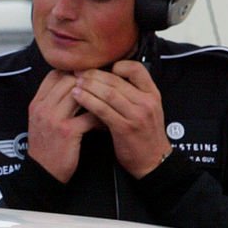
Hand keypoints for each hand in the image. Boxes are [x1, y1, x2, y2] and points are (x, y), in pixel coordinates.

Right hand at [27, 69, 101, 182]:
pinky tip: (105, 122)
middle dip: (88, 82)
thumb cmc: (45, 148)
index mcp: (37, 103)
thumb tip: (72, 87)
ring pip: (81, 94)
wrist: (42, 173)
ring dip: (97, 97)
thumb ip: (51, 103)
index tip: (86, 78)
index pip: (55, 75)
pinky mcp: (68, 131)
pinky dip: (101, 117)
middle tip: (103, 88)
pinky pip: (90, 115)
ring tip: (106, 102)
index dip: (72, 72)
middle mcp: (43, 108)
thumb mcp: (40, 121)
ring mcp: (55, 119)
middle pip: (69, 80)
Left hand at [72, 60, 172, 177]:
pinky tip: (77, 96)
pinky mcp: (125, 127)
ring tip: (74, 83)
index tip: (100, 68)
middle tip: (78, 72)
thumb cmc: (145, 135)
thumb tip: (107, 78)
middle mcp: (146, 102)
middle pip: (116, 80)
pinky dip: (88, 100)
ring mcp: (137, 114)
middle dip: (94, 75)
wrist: (153, 162)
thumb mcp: (146, 110)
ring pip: (108, 93)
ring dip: (88, 86)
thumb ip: (132, 94)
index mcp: (152, 94)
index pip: (136, 69)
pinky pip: (103, 109)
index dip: (117, 65)